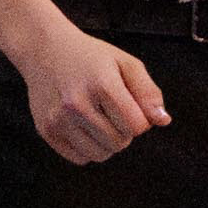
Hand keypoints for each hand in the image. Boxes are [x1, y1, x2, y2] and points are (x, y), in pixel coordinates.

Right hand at [13, 28, 170, 163]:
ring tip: (100, 120)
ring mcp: (57, 119)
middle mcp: (76, 104)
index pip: (136, 126)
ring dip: (107, 143)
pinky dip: (88, 148)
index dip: (141, 120)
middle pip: (119, 142)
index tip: (131, 107)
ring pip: (100, 154)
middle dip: (125, 131)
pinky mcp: (45, 130)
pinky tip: (84, 127)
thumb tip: (163, 121)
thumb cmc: (90, 57)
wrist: (44, 50)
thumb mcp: (126, 63)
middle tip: (113, 112)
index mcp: (102, 85)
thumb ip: (148, 92)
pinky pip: (79, 158)